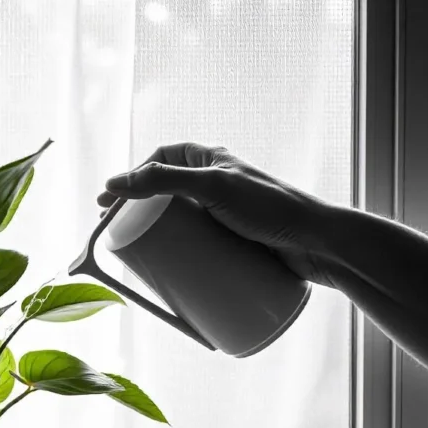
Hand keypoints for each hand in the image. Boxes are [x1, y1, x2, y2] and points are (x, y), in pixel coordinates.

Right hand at [98, 143, 339, 285]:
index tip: (108, 203)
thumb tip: (114, 184)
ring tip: (139, 257)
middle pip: (166, 194)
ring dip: (159, 236)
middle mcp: (217, 182)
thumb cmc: (271, 208)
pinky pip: (199, 245)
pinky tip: (168, 268)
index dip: (131, 180)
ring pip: (182, 222)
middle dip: (140, 214)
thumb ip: (163, 181)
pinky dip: (180, 254)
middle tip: (119, 237)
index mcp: (210, 160)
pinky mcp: (235, 240)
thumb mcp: (212, 188)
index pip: (159, 161)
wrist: (319, 244)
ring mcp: (226, 213)